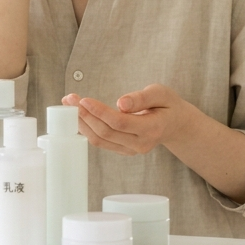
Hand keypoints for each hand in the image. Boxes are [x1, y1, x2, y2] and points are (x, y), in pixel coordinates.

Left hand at [62, 84, 196, 155]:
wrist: (175, 124)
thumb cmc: (168, 105)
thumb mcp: (161, 93)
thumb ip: (142, 98)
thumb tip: (120, 103)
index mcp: (152, 129)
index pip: (120, 123)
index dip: (99, 112)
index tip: (83, 99)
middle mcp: (141, 144)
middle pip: (106, 133)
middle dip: (85, 115)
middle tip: (70, 98)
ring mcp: (131, 150)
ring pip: (100, 140)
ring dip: (82, 123)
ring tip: (69, 104)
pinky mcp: (123, 150)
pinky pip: (101, 142)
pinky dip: (87, 128)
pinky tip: (78, 115)